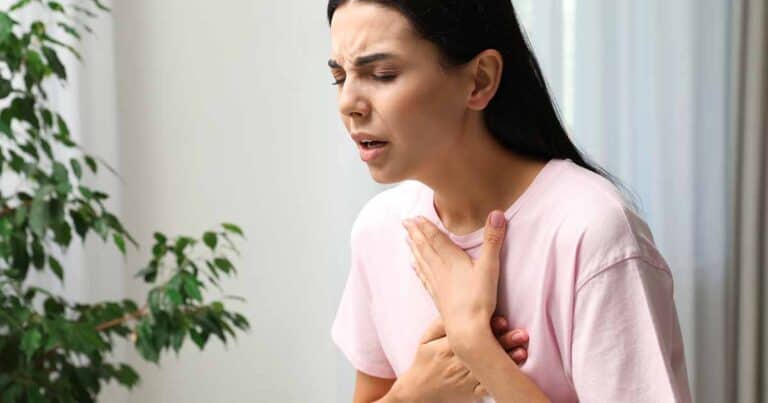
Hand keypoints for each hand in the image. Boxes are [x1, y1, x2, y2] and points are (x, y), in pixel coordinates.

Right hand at [394, 316, 528, 402]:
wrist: (420, 393)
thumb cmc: (425, 362)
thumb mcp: (425, 341)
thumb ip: (440, 324)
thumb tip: (455, 308)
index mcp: (444, 349)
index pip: (467, 336)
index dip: (486, 329)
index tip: (502, 321)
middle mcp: (456, 365)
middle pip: (482, 352)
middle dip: (503, 342)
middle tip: (521, 334)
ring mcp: (465, 381)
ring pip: (488, 370)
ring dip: (507, 360)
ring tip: (522, 350)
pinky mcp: (472, 394)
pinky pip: (489, 387)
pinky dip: (502, 379)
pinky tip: (515, 372)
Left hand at [403, 211, 507, 334]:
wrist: (467, 329)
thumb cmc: (479, 298)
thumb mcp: (490, 266)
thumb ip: (493, 239)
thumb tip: (498, 213)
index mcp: (452, 259)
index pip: (435, 238)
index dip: (425, 226)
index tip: (414, 217)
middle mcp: (440, 269)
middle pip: (425, 247)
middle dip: (415, 234)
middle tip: (405, 222)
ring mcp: (437, 284)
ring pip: (422, 261)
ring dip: (414, 248)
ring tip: (407, 239)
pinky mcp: (437, 297)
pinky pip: (424, 278)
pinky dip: (418, 268)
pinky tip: (414, 266)